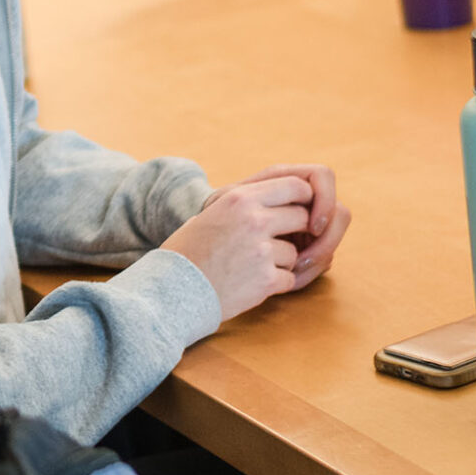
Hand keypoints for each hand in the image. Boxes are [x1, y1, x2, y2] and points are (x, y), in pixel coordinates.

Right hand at [161, 167, 342, 321]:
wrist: (171, 288)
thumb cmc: (189, 251)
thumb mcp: (212, 212)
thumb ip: (245, 203)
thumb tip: (278, 200)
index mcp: (239, 198)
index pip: (296, 186)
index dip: (304, 199)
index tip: (298, 211)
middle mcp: (254, 220)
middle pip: (303, 218)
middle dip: (296, 232)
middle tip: (274, 243)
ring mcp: (261, 250)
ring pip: (295, 252)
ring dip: (281, 262)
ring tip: (251, 267)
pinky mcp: (265, 279)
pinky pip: (289, 278)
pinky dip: (275, 284)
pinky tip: (250, 284)